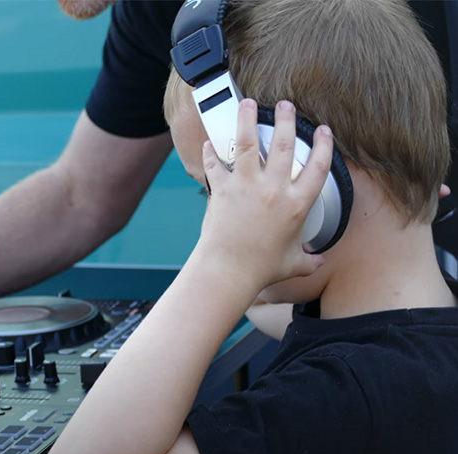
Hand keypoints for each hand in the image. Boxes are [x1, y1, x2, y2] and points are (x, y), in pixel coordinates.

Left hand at [197, 99, 332, 289]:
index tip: (323, 130)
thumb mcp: (293, 264)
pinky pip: (215, 165)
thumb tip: (319, 262)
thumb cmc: (262, 268)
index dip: (324, 145)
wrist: (228, 270)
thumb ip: (309, 260)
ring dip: (247, 120)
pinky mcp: (222, 189)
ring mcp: (246, 186)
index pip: (318, 167)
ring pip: (247, 143)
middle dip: (286, 119)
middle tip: (285, 104)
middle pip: (283, 144)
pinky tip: (209, 143)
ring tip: (248, 103)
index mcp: (296, 205)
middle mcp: (273, 189)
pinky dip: (210, 153)